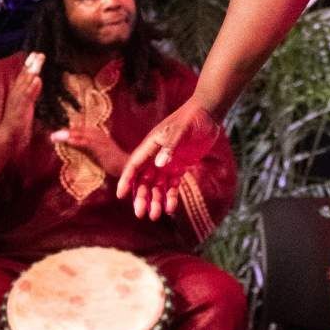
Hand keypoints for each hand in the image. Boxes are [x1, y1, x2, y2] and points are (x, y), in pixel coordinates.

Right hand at [0, 54, 44, 150]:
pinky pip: (26, 98)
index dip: (29, 65)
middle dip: (31, 65)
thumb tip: (38, 81)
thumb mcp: (26, 107)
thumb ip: (31, 95)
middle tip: (39, 53)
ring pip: (24, 84)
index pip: (24, 77)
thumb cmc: (17, 125)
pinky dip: (32, 89)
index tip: (36, 54)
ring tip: (38, 61)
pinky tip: (37, 80)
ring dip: (31, 72)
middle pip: (24, 77)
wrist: (6, 139)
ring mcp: (17, 103)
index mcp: (18, 95)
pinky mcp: (19, 112)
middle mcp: (16, 96)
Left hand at [50, 123, 128, 179]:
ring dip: (68, 135)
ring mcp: (99, 139)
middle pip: (77, 130)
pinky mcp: (101, 147)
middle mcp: (97, 133)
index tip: (54, 134)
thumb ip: (81, 147)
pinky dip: (77, 141)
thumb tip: (68, 143)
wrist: (125, 165)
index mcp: (95, 133)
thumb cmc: (109, 160)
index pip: (77, 129)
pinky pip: (87, 143)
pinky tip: (69, 142)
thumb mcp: (92, 152)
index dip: (66, 131)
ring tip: (55, 137)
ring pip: (80, 135)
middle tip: (51, 135)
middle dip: (64, 132)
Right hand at [116, 96, 220, 219]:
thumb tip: (159, 166)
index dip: (127, 180)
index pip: (134, 166)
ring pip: (156, 186)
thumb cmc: (192, 118)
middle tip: (141, 214)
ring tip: (156, 216)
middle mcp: (156, 156)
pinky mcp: (179, 166)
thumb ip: (171, 146)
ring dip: (155, 200)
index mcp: (151, 146)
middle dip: (141, 197)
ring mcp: (167, 162)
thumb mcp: (182, 130)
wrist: (208, 113)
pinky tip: (170, 209)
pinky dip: (170, 197)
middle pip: (144, 181)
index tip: (121, 195)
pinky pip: (171, 185)